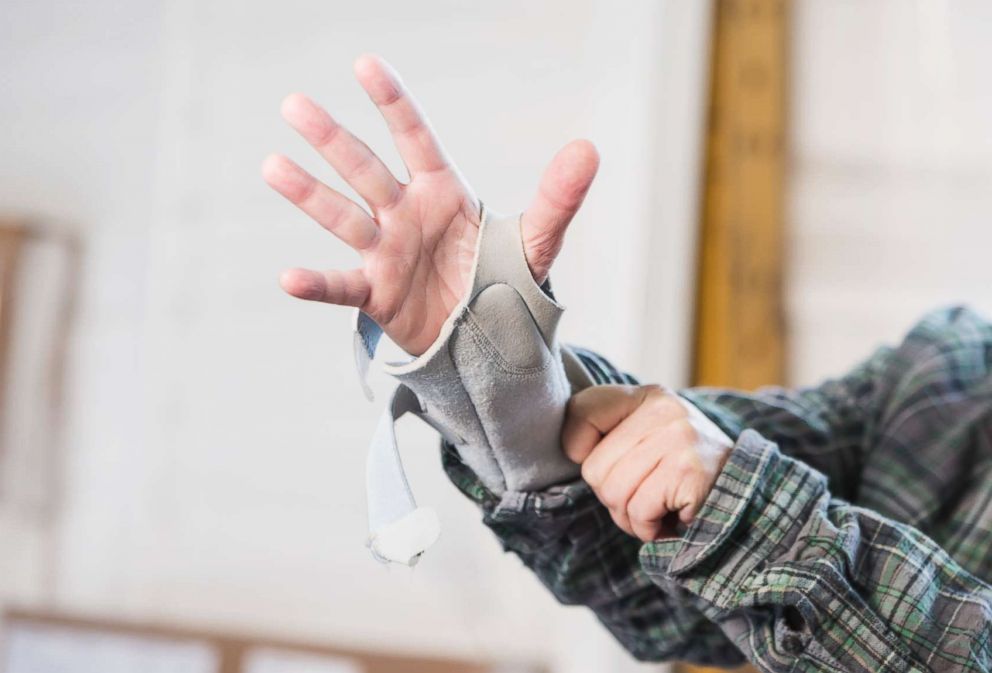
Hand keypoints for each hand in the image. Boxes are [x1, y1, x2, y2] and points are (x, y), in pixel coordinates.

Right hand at [263, 54, 599, 355]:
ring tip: (271, 164)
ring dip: (308, 193)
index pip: (415, 138)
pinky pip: (341, 286)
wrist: (485, 334)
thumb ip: (557, 199)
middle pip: (364, 169)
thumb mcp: (536, 240)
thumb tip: (590, 149)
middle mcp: (405, 213)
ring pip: (342, 217)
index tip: (365, 64)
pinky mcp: (375, 293)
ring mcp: (385, 251)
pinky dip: (315, 283)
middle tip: (294, 104)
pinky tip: (288, 277)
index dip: (393, 103)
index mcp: (443, 190)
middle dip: (332, 139)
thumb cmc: (504, 277)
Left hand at [562, 385, 733, 540]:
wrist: (747, 493)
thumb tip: (572, 451)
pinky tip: (671, 518)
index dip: (581, 449)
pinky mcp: (690, 475)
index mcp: (649, 395)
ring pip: (615, 495)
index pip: (582, 414)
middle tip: (643, 494)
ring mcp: (680, 441)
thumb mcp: (644, 435)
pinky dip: (649, 529)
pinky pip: (640, 513)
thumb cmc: (680, 469)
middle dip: (612, 495)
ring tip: (658, 508)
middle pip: (595, 470)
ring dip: (631, 517)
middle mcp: (666, 411)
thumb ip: (603, 431)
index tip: (611, 462)